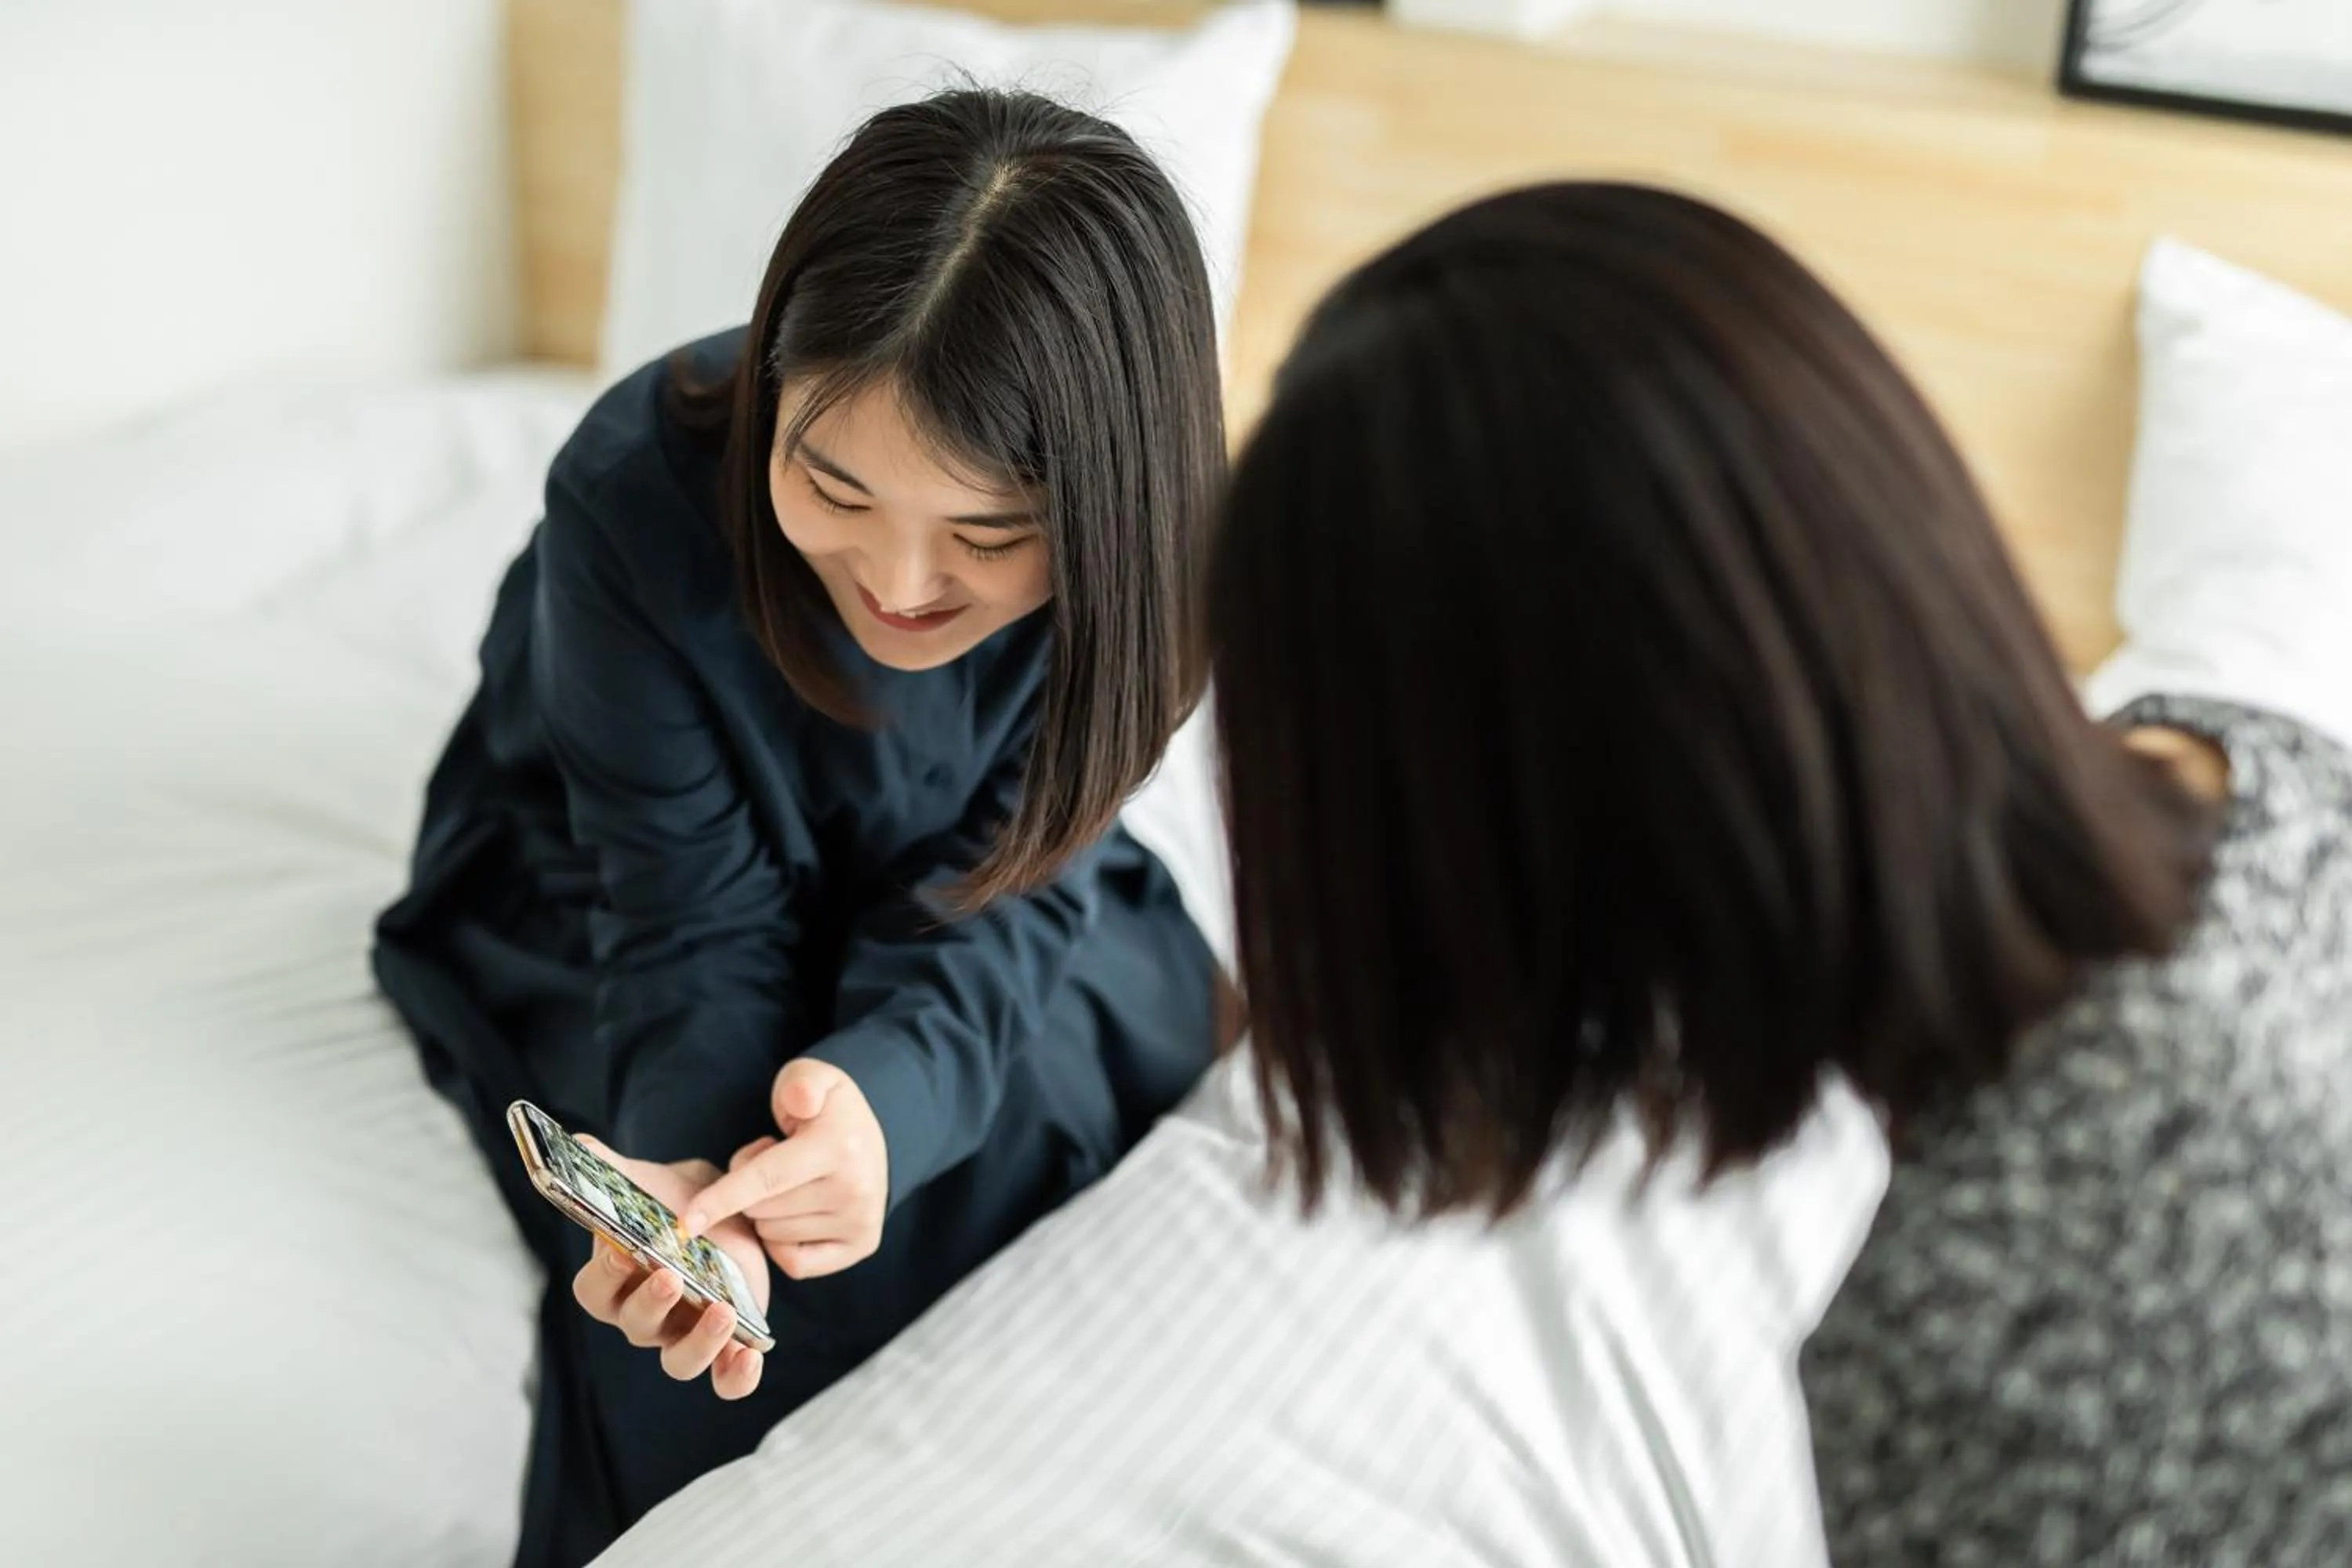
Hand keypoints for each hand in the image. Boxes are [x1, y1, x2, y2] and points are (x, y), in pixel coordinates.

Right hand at [567, 1138, 767, 1400]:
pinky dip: (735, 1377)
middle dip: (652, 1305)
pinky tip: (750, 1356)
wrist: (722, 1209)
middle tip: (671, 1276)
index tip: (621, 1252)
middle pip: (636, 1326)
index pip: (594, 1292)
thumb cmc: (671, 1199)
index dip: (605, 1277)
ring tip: (724, 1312)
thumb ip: (607, 1167)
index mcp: (614, 1281)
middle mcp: (643, 1316)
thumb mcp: (642, 1180)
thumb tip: (578, 1145)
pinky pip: (724, 1378)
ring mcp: (682, 1335)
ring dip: (699, 1343)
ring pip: (680, 1361)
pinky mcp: (723, 1344)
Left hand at [682, 1058, 887, 1280]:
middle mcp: (855, 1189)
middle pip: (760, 1210)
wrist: (872, 1139)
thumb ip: (799, 1083)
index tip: (687, 1221)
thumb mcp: (811, 1077)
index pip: (767, 1178)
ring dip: (767, 1214)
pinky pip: (795, 1264)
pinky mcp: (862, 1246)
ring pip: (773, 1236)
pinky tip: (797, 1215)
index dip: (722, 1198)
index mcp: (838, 1147)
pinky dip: (782, 1244)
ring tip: (791, 1183)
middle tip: (773, 1161)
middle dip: (748, 1190)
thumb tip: (801, 1102)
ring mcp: (861, 1222)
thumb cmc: (825, 1109)